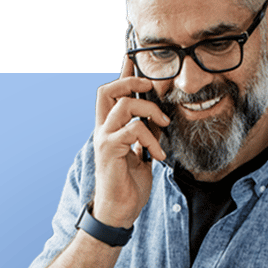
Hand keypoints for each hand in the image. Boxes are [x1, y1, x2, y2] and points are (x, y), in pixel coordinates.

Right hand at [91, 56, 169, 227]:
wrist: (119, 212)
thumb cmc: (129, 186)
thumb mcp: (142, 155)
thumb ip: (145, 135)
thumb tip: (159, 120)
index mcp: (110, 128)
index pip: (112, 92)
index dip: (123, 73)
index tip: (133, 55)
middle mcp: (102, 129)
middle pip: (107, 89)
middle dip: (131, 81)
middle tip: (153, 89)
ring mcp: (104, 139)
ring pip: (124, 104)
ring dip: (149, 110)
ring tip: (164, 126)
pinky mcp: (109, 150)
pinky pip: (133, 130)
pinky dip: (151, 139)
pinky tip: (158, 155)